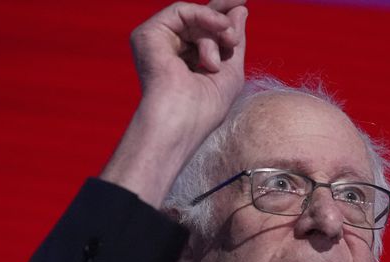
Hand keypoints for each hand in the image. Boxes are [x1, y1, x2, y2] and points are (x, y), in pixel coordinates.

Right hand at [101, 0, 248, 207]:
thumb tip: (240, 9)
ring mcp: (156, 42)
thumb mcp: (230, 70)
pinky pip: (182, 10)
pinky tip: (220, 30)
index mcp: (183, 62)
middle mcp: (167, 50)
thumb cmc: (206, 108)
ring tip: (228, 45)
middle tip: (240, 6)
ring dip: (218, 29)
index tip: (242, 3)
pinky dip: (205, 16)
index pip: (202, 32)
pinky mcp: (147, 35)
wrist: (183, 120)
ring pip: (194, 18)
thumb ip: (234, 39)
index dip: (221, 17)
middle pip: (198, 19)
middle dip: (222, 15)